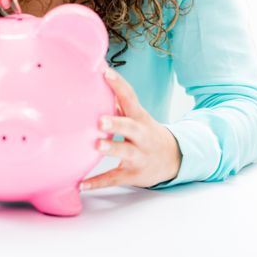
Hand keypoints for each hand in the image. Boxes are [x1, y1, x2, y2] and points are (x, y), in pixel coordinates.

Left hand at [79, 68, 181, 189]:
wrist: (174, 159)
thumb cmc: (147, 132)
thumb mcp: (137, 116)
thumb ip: (119, 102)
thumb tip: (98, 80)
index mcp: (140, 117)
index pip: (130, 97)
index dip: (119, 85)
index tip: (105, 72)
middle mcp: (142, 136)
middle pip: (131, 127)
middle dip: (117, 123)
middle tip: (100, 120)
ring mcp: (139, 156)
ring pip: (126, 152)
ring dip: (112, 148)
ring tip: (97, 145)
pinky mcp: (133, 174)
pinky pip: (115, 178)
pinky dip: (98, 181)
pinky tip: (82, 184)